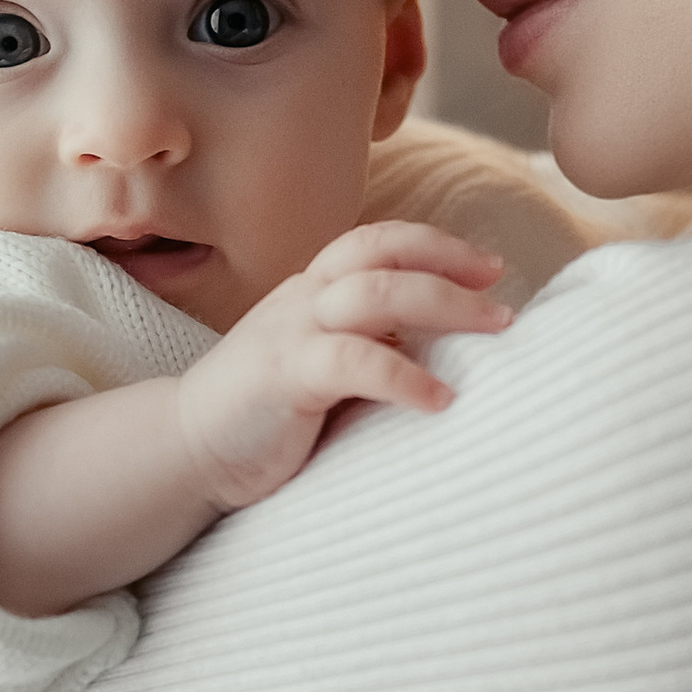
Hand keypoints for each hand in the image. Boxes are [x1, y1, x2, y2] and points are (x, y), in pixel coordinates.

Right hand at [174, 221, 509, 510]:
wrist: (186, 449)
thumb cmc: (268, 413)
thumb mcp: (323, 364)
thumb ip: (371, 345)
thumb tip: (451, 351)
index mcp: (315, 289)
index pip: (379, 242)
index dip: (437, 245)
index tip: (491, 268)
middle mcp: (304, 298)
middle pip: (386, 256)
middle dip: (454, 269)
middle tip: (505, 304)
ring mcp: (291, 332)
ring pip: (376, 293)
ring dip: (445, 306)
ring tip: (496, 331)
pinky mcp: (283, 376)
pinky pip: (354, 361)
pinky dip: (404, 376)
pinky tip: (441, 400)